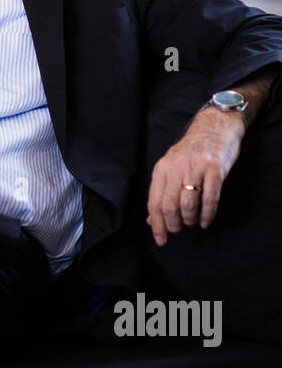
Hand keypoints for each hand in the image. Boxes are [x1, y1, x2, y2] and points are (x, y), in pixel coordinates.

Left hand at [146, 106, 244, 244]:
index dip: (157, 224)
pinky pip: (209, 198)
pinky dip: (207, 214)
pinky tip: (205, 220)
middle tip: (179, 230)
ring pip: (188, 204)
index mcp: (162, 169)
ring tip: (193, 223)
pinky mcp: (215, 169)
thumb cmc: (192, 152)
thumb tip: (152, 221)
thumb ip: (162, 192)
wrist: (215, 127)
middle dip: (173, 224)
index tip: (160, 239)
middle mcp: (176, 167)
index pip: (154, 202)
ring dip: (190, 220)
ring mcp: (196, 167)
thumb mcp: (172, 167)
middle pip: (169, 205)